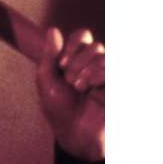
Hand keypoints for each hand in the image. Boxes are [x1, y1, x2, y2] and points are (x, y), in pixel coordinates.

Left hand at [36, 28, 104, 161]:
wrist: (72, 134)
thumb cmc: (58, 109)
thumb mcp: (46, 80)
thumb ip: (49, 55)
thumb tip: (52, 30)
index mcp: (78, 60)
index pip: (82, 36)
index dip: (72, 44)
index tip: (61, 63)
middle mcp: (95, 66)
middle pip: (94, 45)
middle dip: (77, 60)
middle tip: (69, 80)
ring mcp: (107, 76)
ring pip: (104, 56)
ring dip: (87, 68)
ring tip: (79, 86)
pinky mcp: (116, 87)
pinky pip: (113, 68)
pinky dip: (99, 74)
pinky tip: (91, 87)